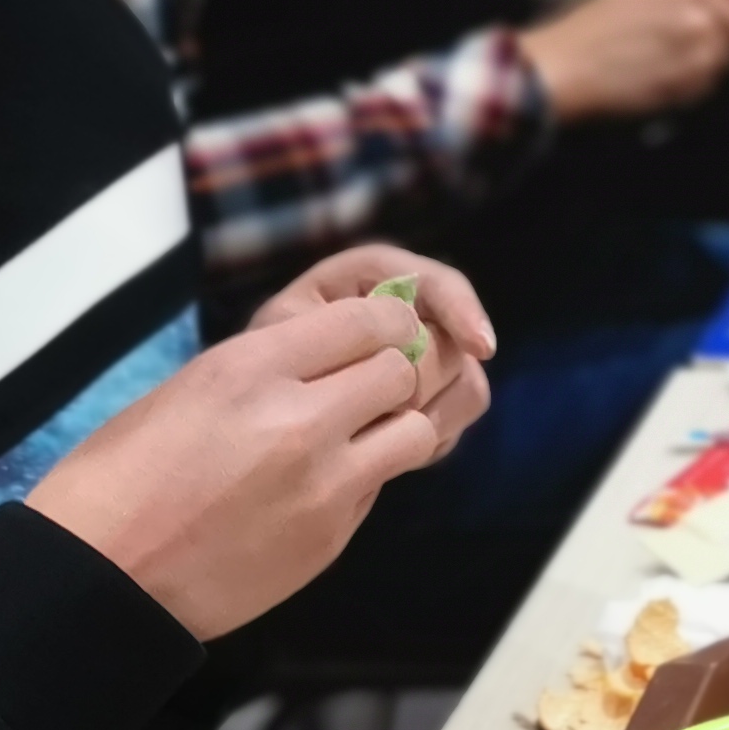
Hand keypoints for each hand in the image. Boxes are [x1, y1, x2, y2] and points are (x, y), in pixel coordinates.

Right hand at [30, 292, 446, 637]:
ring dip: (393, 429)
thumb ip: (265, 372)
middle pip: (400, 372)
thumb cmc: (119, 480)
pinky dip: (362, 480)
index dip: (384, 324)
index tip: (375, 334)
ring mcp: (323, 485)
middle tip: (362, 389)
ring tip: (351, 439)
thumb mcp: (184, 392)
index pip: (369, 320)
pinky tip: (313, 489)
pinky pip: (377, 490)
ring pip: (414, 433)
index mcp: (249, 369)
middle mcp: (298, 420)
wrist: (102, 580)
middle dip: (390, 375)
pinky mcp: (331, 538)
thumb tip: (328, 362)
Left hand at [248, 243, 494, 458]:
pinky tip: (397, 448)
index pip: (429, 280)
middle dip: (431, 377)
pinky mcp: (429, 399)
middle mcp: (401, 314)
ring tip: (386, 433)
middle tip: (392, 410)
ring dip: (437, 411)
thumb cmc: (253, 372)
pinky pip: (456, 414)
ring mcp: (421, 359)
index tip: (481, 347)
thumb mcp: (280, 339)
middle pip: (454, 339)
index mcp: (361, 283)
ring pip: (467, 380)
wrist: (247, 425)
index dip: (460, 307)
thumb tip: (416, 339)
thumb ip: (342, 329)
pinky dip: (435, 431)